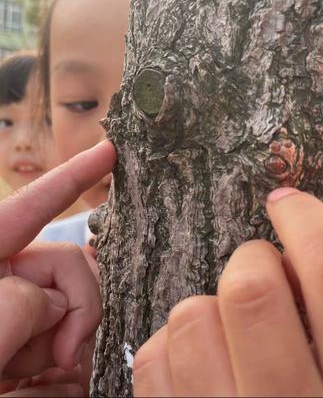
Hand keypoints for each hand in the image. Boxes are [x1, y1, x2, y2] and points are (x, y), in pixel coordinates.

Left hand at [0, 141, 115, 395]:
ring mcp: (20, 322)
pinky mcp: (34, 355)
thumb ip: (5, 306)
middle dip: (79, 305)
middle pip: (68, 266)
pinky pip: (74, 353)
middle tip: (61, 355)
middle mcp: (2, 288)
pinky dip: (67, 377)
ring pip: (78, 312)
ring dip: (71, 350)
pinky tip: (40, 391)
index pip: (29, 209)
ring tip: (31, 385)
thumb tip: (51, 301)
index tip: (109, 152)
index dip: (72, 178)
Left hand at [134, 188, 322, 396]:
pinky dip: (174, 342)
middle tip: (261, 274)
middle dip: (250, 262)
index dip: (308, 223)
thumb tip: (309, 249)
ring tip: (231, 331)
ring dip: (210, 306)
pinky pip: (155, 355)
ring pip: (192, 316)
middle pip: (249, 289)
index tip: (287, 201)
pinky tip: (200, 363)